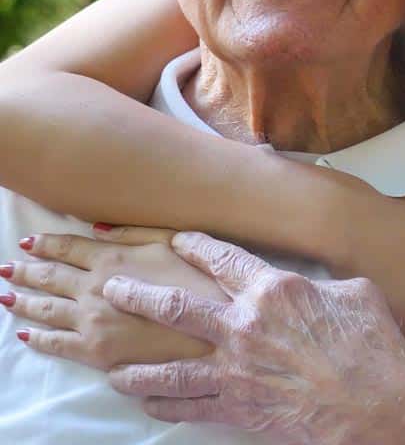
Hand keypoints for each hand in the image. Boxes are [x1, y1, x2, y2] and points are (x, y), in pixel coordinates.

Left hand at [0, 232, 223, 368]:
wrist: (209, 327)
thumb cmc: (196, 279)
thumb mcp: (170, 241)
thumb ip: (132, 231)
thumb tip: (96, 227)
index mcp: (112, 259)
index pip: (67, 248)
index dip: (45, 244)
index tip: (28, 243)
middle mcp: (93, 288)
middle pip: (49, 278)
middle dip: (25, 272)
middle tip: (6, 268)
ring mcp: (91, 322)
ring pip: (45, 310)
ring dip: (22, 301)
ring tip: (6, 296)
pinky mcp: (95, 352)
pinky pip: (55, 344)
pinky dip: (36, 338)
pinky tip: (26, 334)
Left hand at [103, 232, 404, 444]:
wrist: (375, 405)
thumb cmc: (371, 345)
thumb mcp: (356, 293)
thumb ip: (323, 285)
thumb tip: (317, 287)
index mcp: (274, 289)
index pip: (224, 260)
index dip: (197, 246)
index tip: (177, 239)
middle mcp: (245, 325)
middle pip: (177, 307)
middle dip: (139, 295)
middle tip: (112, 287)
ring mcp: (237, 369)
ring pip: (170, 366)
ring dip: (137, 364)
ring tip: (113, 365)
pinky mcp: (239, 408)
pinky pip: (189, 406)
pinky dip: (164, 404)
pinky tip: (147, 402)